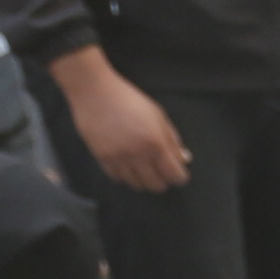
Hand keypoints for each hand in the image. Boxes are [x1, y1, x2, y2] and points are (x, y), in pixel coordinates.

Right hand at [60, 56, 194, 190]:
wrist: (95, 93)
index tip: (179, 174)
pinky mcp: (102, 160)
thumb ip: (172, 139)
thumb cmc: (130, 100)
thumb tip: (184, 159)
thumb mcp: (158, 115)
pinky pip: (118, 179)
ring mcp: (119, 159)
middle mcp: (138, 155)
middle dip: (163, 181)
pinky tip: (128, 166)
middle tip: (161, 171)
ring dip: (144, 180)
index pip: (174, 175)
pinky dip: (126, 177)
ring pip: (136, 185)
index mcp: (155, 143)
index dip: (180, 177)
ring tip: (144, 168)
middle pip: (156, 185)